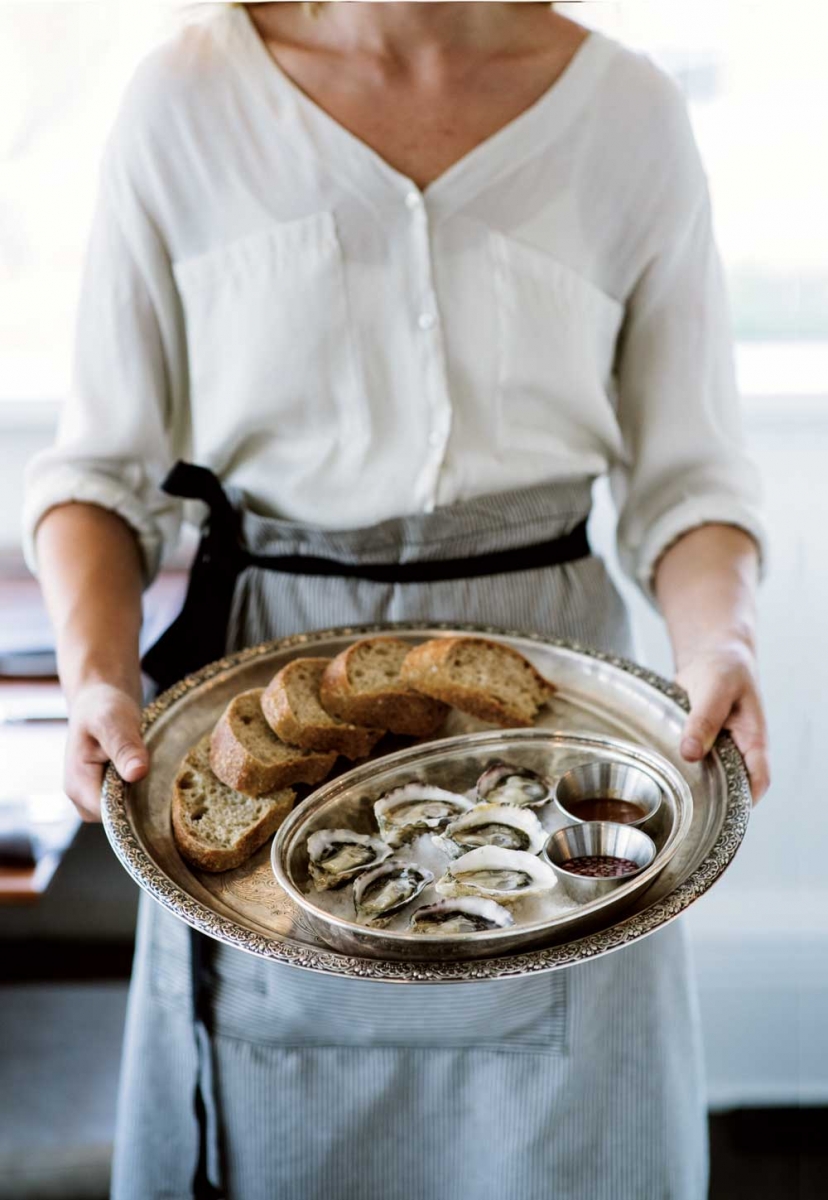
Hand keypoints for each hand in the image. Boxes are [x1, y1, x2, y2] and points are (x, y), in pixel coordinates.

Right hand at [64, 682, 149, 820]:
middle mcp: (82, 799)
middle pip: (121, 818)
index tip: (157, 783)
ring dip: (145, 794)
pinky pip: (131, 803)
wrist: (99, 700)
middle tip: (159, 770)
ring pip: (128, 812)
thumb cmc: (102, 706)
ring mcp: (94, 799)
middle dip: (143, 801)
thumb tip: (137, 773)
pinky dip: (144, 790)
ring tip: (154, 766)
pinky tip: (153, 771)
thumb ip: (124, 747)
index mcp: (78, 786)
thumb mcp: (113, 720)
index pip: (111, 816)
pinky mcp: (108, 795)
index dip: (136, 806)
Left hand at [676, 641, 769, 801]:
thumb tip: (691, 753)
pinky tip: (662, 767)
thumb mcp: (714, 689)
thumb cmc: (723, 668)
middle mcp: (739, 748)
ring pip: (709, 775)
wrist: (711, 655)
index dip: (744, 800)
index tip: (719, 811)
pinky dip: (680, 764)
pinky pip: (692, 761)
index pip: (758, 780)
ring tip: (668, 786)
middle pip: (731, 785)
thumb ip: (704, 720)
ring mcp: (720, 748)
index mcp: (753, 739)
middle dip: (712, 796)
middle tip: (683, 802)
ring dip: (692, 780)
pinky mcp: (701, 744)